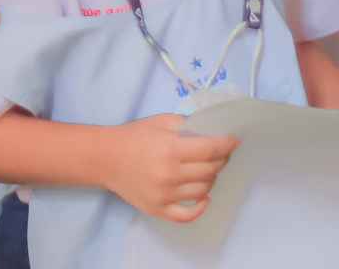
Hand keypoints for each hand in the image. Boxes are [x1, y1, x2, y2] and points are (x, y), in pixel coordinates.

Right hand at [102, 113, 240, 224]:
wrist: (105, 158)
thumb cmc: (133, 137)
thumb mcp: (159, 122)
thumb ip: (186, 124)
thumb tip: (211, 131)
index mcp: (170, 149)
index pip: (210, 149)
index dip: (227, 144)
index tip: (234, 141)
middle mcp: (170, 174)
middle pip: (210, 170)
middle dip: (221, 159)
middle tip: (219, 153)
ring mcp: (165, 195)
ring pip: (203, 190)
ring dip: (211, 178)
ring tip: (206, 170)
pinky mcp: (159, 209)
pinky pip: (188, 215)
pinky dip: (201, 208)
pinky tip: (204, 197)